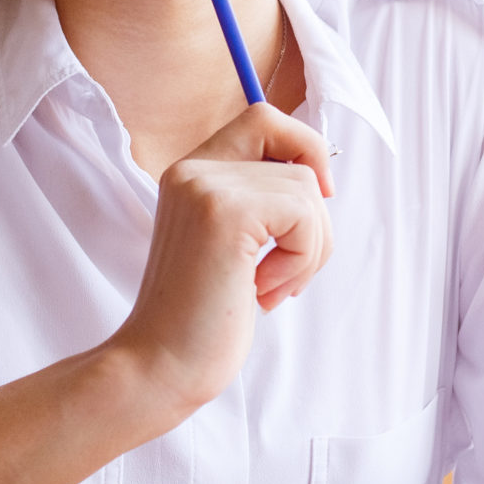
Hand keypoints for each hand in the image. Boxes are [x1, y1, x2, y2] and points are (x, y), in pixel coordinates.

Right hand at [109, 103, 333, 413]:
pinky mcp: (225, 213)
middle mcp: (194, 168)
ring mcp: (207, 187)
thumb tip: (323, 174)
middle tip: (292, 262)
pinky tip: (263, 291)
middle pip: (295, 146)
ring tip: (269, 286)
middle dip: (315, 210)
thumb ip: (262, 202)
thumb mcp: (236, 245)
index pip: (263, 117)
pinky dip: (300, 259)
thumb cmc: (204, 316)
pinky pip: (303, 215)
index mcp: (192, 172)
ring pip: (306, 187)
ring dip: (308, 248)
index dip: (302, 146)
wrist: (160, 366)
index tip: (312, 203)